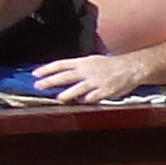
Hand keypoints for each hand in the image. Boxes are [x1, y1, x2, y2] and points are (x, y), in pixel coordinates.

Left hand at [29, 52, 144, 103]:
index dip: (46, 69)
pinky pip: (92, 98)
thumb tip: (60, 73)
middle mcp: (87, 71)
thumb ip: (76, 68)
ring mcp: (95, 82)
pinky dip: (85, 101)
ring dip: (66, 94)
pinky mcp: (104, 91)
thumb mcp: (90, 61)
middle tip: (37, 86)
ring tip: (57, 98)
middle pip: (65, 76)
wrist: (130, 68)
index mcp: (82, 62)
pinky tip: (79, 103)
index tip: (35, 74)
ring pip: (77, 89)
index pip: (60, 64)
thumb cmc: (109, 65)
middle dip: (50, 81)